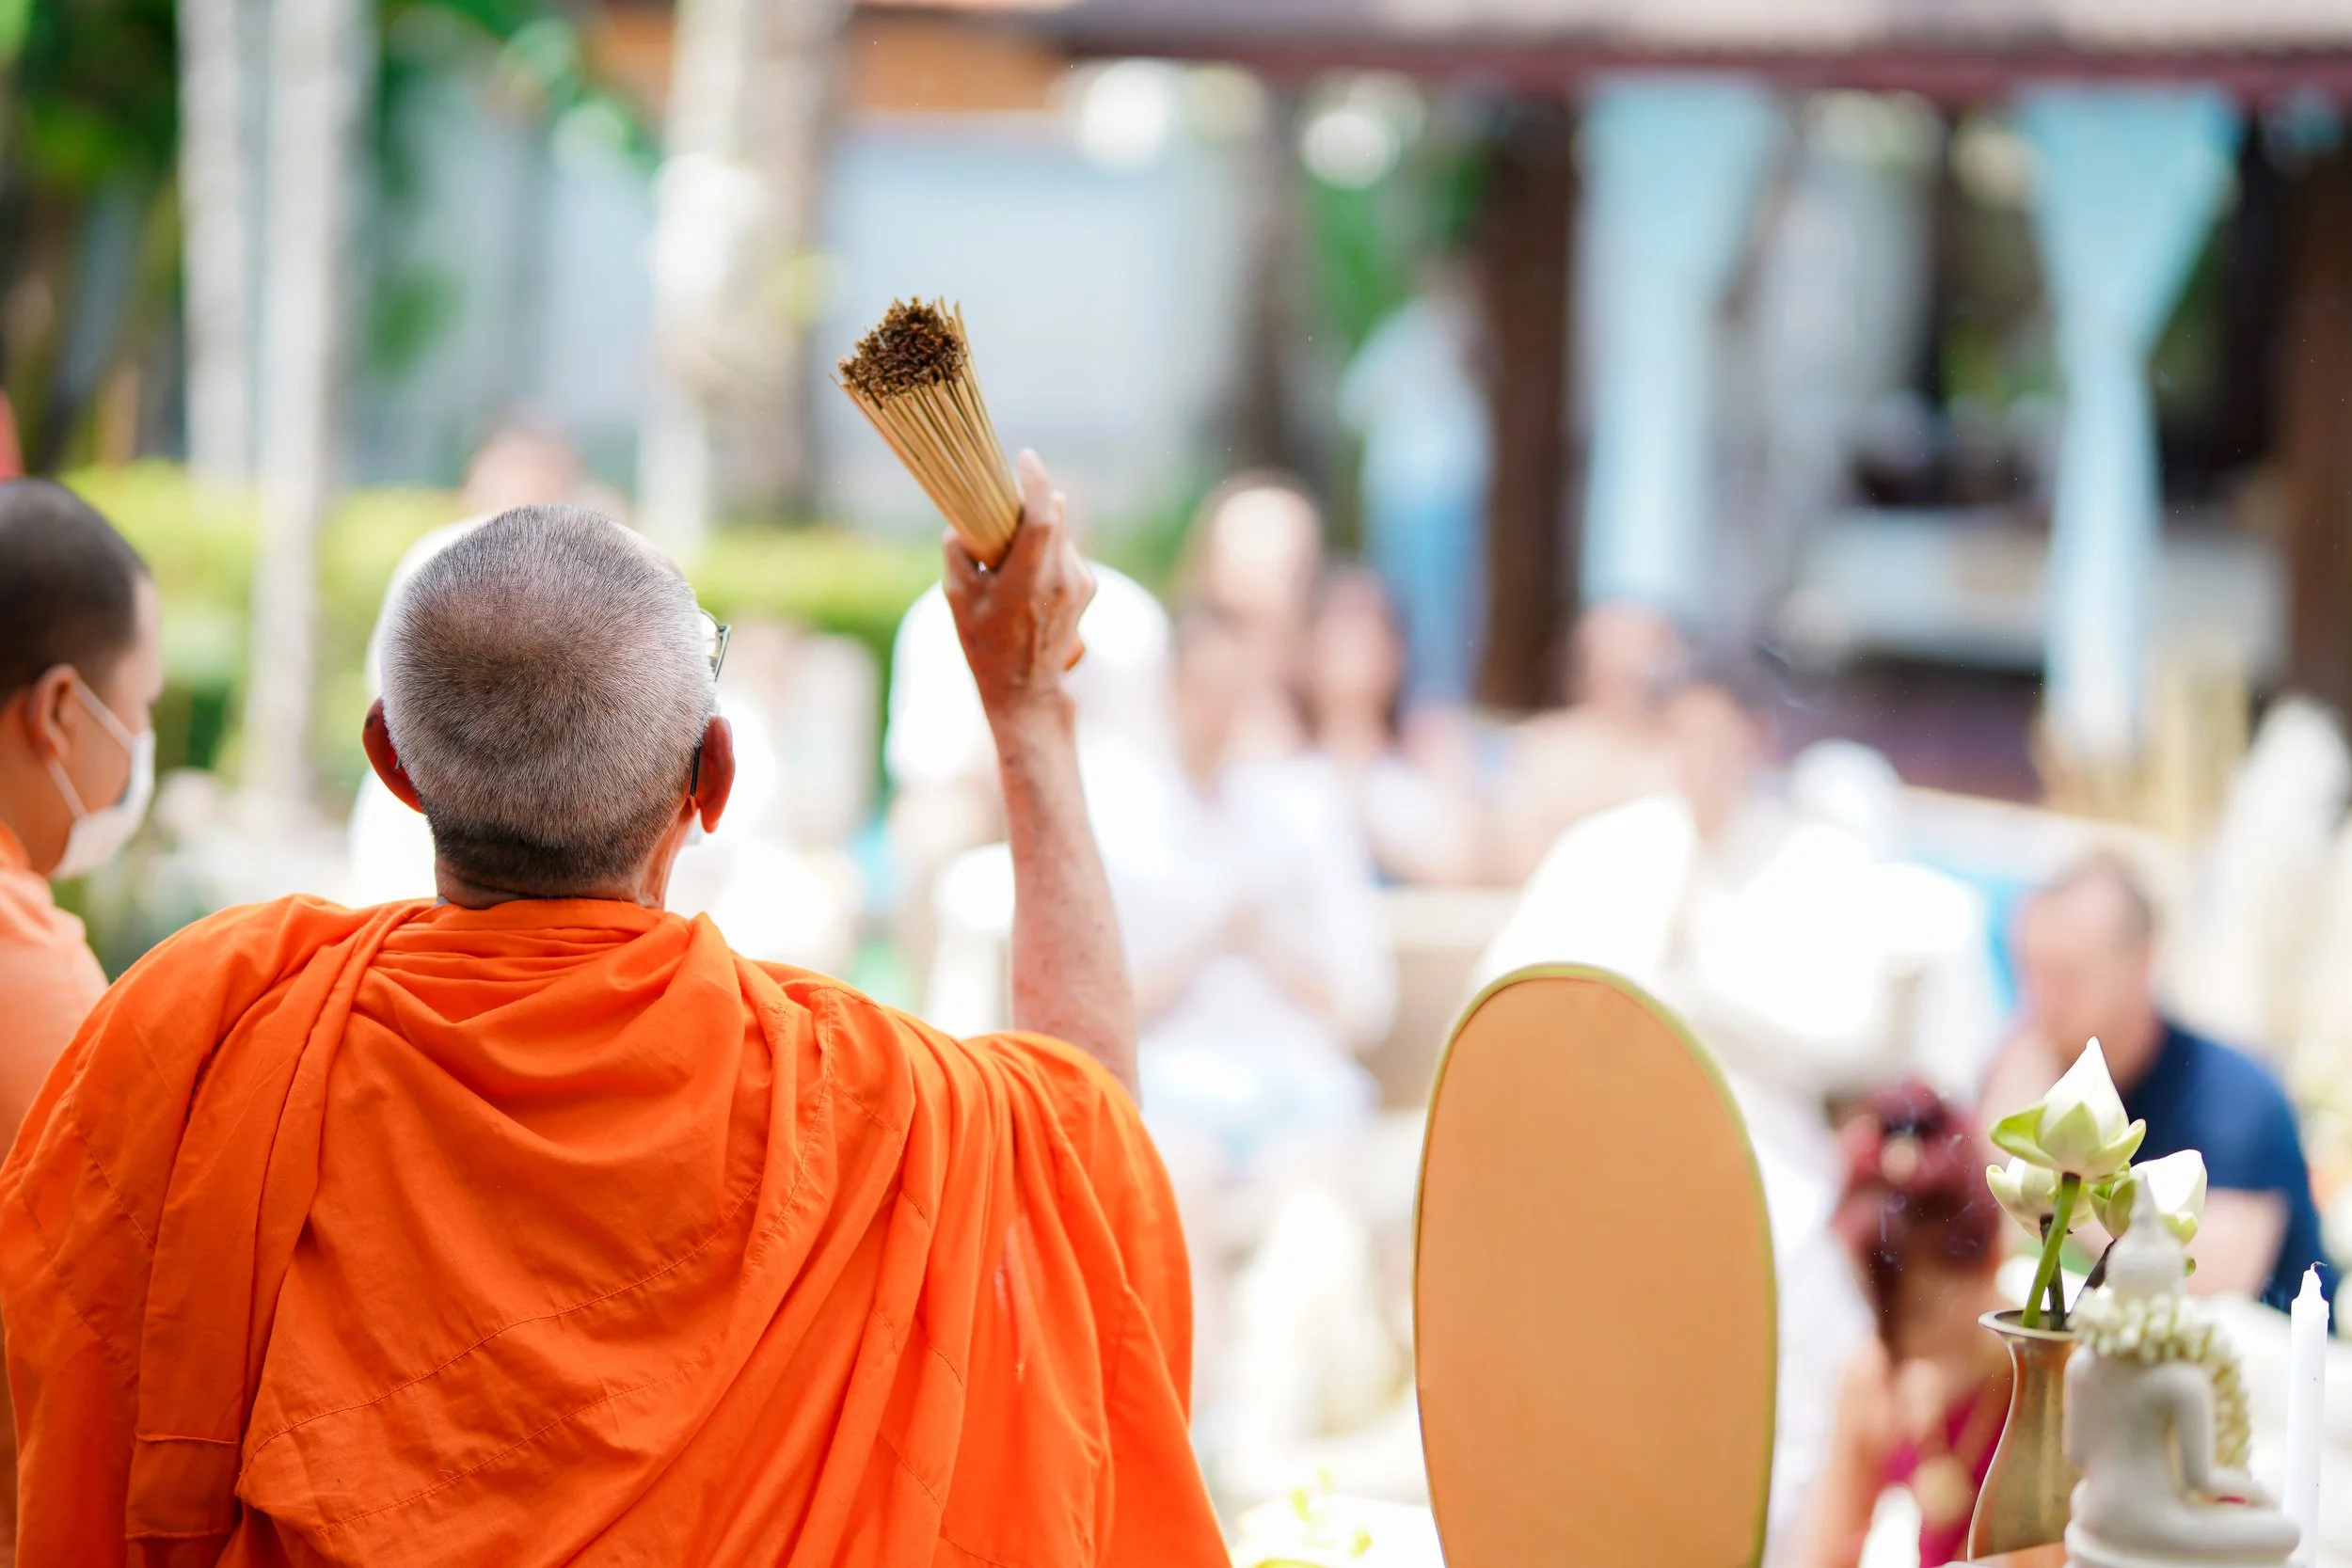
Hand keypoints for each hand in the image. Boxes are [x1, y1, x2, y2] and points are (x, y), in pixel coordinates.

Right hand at [943, 449, 1093, 721]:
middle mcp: (1061, 579)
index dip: (1036, 482)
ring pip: (1062, 531)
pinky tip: (1029, 576)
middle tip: (1004, 502)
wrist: (1025, 688)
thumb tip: (962, 521)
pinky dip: (1049, 550)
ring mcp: (1080, 584)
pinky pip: (1067, 551)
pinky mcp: (1088, 588)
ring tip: (1011, 558)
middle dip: (1033, 497)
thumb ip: (957, 552)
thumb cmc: (984, 644)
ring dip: (1038, 529)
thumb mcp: (957, 598)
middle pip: (1057, 513)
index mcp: (1027, 582)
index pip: (1043, 518)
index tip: (1025, 457)